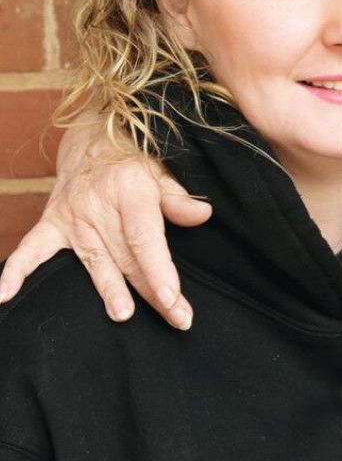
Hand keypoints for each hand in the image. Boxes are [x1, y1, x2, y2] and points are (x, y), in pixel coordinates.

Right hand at [0, 123, 207, 326]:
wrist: (90, 142)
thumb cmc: (133, 164)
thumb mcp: (161, 172)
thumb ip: (178, 198)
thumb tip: (203, 215)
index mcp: (130, 192)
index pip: (145, 237)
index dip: (158, 268)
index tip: (172, 296)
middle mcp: (98, 207)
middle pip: (127, 256)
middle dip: (152, 291)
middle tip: (177, 319)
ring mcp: (72, 218)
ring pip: (94, 261)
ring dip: (108, 290)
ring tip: (122, 315)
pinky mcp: (50, 224)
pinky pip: (30, 250)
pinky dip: (15, 272)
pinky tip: (2, 296)